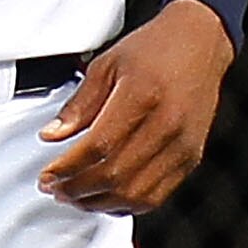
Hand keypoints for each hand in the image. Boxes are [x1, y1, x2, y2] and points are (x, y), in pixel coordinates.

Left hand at [37, 0, 234, 215]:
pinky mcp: (191, 158)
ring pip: (135, 194)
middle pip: (115, 176)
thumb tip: (52, 136)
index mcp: (143, 96)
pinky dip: (126, 204)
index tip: (47, 174)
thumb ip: (79, 105)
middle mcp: (167, 125)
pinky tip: (105, 198)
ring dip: (98, 202)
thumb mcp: (106, 65)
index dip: (67, 168)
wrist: (201, 42)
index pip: (98, 147)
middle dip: (76, 189)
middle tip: (54, 188)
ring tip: (74, 197)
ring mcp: (182, 145)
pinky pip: (157, 196)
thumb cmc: (155, 49)